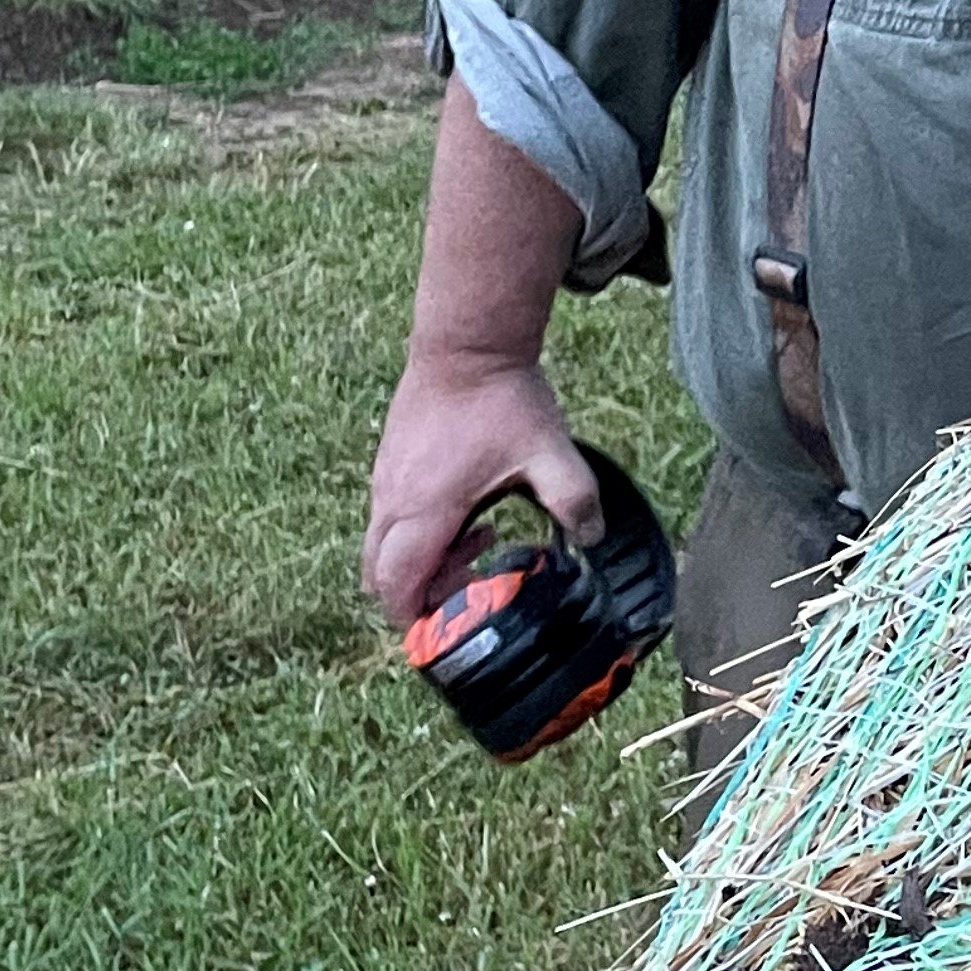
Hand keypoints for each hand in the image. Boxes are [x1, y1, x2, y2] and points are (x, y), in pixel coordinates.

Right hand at [363, 354, 601, 627]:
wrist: (467, 343)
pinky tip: (469, 511)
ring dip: (422, 561)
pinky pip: (388, 519)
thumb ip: (576, 500)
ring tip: (481, 540)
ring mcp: (384, 481)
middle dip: (419, 596)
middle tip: (471, 587)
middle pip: (378, 577)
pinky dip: (417, 534)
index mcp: (424, 510)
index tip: (454, 627)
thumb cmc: (502, 399)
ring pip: (382, 548)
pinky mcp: (388, 464)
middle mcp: (392, 501)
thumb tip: (591, 539)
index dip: (417, 620)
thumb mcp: (551, 451)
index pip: (396, 588)